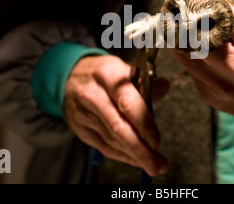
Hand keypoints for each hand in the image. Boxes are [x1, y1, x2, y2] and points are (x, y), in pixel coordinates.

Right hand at [64, 55, 168, 175]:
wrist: (69, 77)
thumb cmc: (104, 74)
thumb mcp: (123, 69)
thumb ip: (145, 82)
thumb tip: (163, 86)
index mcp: (107, 75)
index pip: (126, 101)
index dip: (142, 122)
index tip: (155, 140)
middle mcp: (93, 95)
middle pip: (117, 126)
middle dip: (139, 148)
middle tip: (157, 163)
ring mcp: (84, 113)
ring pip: (111, 139)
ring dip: (134, 155)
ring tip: (153, 164)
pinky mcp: (81, 128)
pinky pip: (104, 146)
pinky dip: (122, 155)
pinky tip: (136, 160)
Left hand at [173, 9, 233, 125]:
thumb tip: (202, 2)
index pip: (223, 21)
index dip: (204, 9)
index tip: (192, 1)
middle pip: (198, 41)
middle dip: (185, 25)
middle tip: (175, 14)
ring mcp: (223, 87)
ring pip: (186, 56)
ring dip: (178, 40)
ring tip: (173, 27)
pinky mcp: (210, 96)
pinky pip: (191, 70)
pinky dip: (186, 57)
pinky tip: (188, 49)